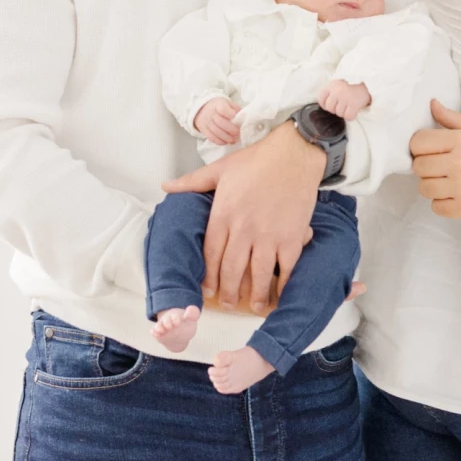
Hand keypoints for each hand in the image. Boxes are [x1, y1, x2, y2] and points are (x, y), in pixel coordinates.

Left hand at [162, 120, 325, 313]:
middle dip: (228, 292)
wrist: (293, 153)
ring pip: (257, 274)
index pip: (211, 253)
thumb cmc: (257, 160)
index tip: (207, 289)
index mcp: (223, 214)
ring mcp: (268, 235)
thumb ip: (192, 182)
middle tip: (227, 304)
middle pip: (231, 269)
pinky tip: (279, 295)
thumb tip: (166, 186)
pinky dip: (282, 284)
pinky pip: (285, 268)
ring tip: (252, 307)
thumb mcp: (220, 169)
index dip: (208, 275)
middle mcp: (243, 228)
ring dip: (254, 295)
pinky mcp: (291, 237)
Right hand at [194, 98, 241, 146]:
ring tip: (233, 140)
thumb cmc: (220, 107)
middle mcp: (211, 113)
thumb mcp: (228, 104)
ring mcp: (206, 122)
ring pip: (215, 131)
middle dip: (230, 129)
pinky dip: (219, 141)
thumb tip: (243, 118)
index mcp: (218, 104)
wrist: (203, 109)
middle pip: (220, 122)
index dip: (229, 113)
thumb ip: (236, 109)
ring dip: (226, 137)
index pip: (222, 108)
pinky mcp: (204, 130)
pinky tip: (226, 142)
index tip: (235, 117)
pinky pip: (211, 137)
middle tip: (237, 133)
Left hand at [318, 78, 370, 118]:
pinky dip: (351, 116)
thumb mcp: (339, 81)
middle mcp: (336, 91)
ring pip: (339, 114)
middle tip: (343, 105)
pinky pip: (348, 116)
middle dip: (336, 109)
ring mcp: (345, 98)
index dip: (326, 104)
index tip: (332, 104)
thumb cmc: (354, 81)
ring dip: (345, 112)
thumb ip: (332, 90)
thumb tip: (327, 104)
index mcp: (331, 85)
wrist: (370, 77)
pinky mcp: (354, 104)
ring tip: (350, 106)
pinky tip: (354, 111)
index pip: (321, 99)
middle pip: (329, 108)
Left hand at [410, 100, 460, 222]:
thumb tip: (432, 104)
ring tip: (449, 182)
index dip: (420, 147)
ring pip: (424, 188)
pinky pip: (435, 208)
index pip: (418, 142)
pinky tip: (456, 196)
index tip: (430, 151)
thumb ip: (453, 119)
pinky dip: (443, 204)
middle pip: (418, 167)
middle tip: (441, 167)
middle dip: (426, 167)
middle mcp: (459, 164)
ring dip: (433, 186)